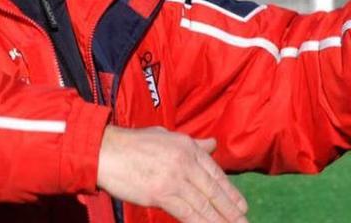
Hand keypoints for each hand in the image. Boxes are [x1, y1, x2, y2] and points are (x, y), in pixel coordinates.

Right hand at [97, 126, 248, 221]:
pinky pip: (188, 213)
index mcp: (188, 146)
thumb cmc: (133, 144)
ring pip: (204, 204)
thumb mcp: (166, 136)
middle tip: (244, 222)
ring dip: (221, 221)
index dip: (230, 192)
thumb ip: (192, 144)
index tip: (242, 206)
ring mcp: (175, 177)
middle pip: (214, 190)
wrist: (107, 150)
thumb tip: (212, 144)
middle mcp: (186, 161)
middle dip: (231, 210)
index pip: (215, 173)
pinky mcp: (162, 193)